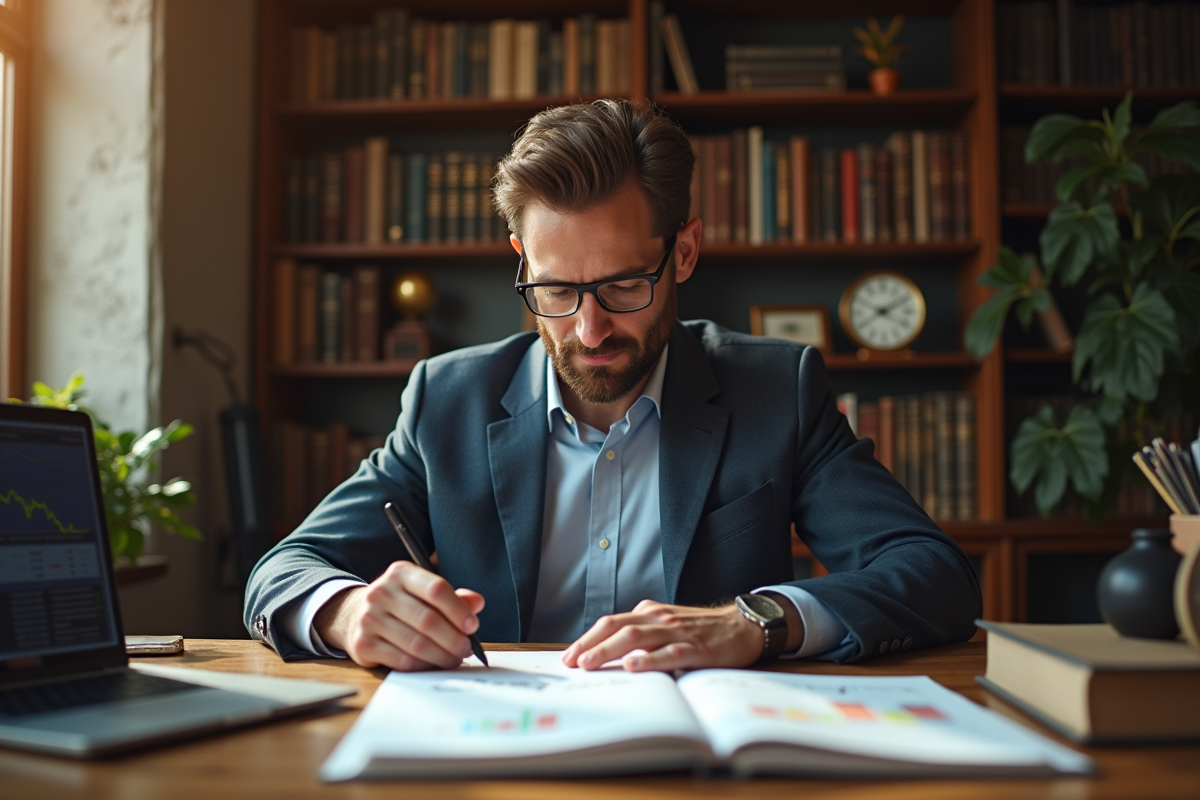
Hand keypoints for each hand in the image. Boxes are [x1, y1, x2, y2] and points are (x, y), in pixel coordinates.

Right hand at [315, 561, 484, 671]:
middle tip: (466, 649)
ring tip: (455, 659)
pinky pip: (402, 661)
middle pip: (428, 620)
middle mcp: (381, 592)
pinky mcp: (363, 644)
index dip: (458, 610)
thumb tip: (477, 603)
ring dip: (442, 656)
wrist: (356, 615)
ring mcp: (369, 618)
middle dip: (453, 639)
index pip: (436, 589)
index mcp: (401, 573)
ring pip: (417, 644)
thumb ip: (453, 597)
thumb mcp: (423, 592)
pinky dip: (424, 666)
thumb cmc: (401, 604)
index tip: (472, 625)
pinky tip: (434, 665)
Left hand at [561, 600, 765, 671]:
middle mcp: (658, 618)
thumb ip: (641, 633)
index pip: (611, 623)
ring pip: (637, 637)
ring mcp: (676, 632)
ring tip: (590, 663)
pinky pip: (669, 653)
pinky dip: (649, 659)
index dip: (587, 638)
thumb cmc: (700, 629)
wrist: (742, 625)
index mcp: (649, 612)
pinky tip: (633, 666)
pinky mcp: (695, 648)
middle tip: (571, 662)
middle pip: (617, 627)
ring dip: (610, 651)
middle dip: (590, 645)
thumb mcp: (666, 624)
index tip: (568, 656)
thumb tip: (607, 653)